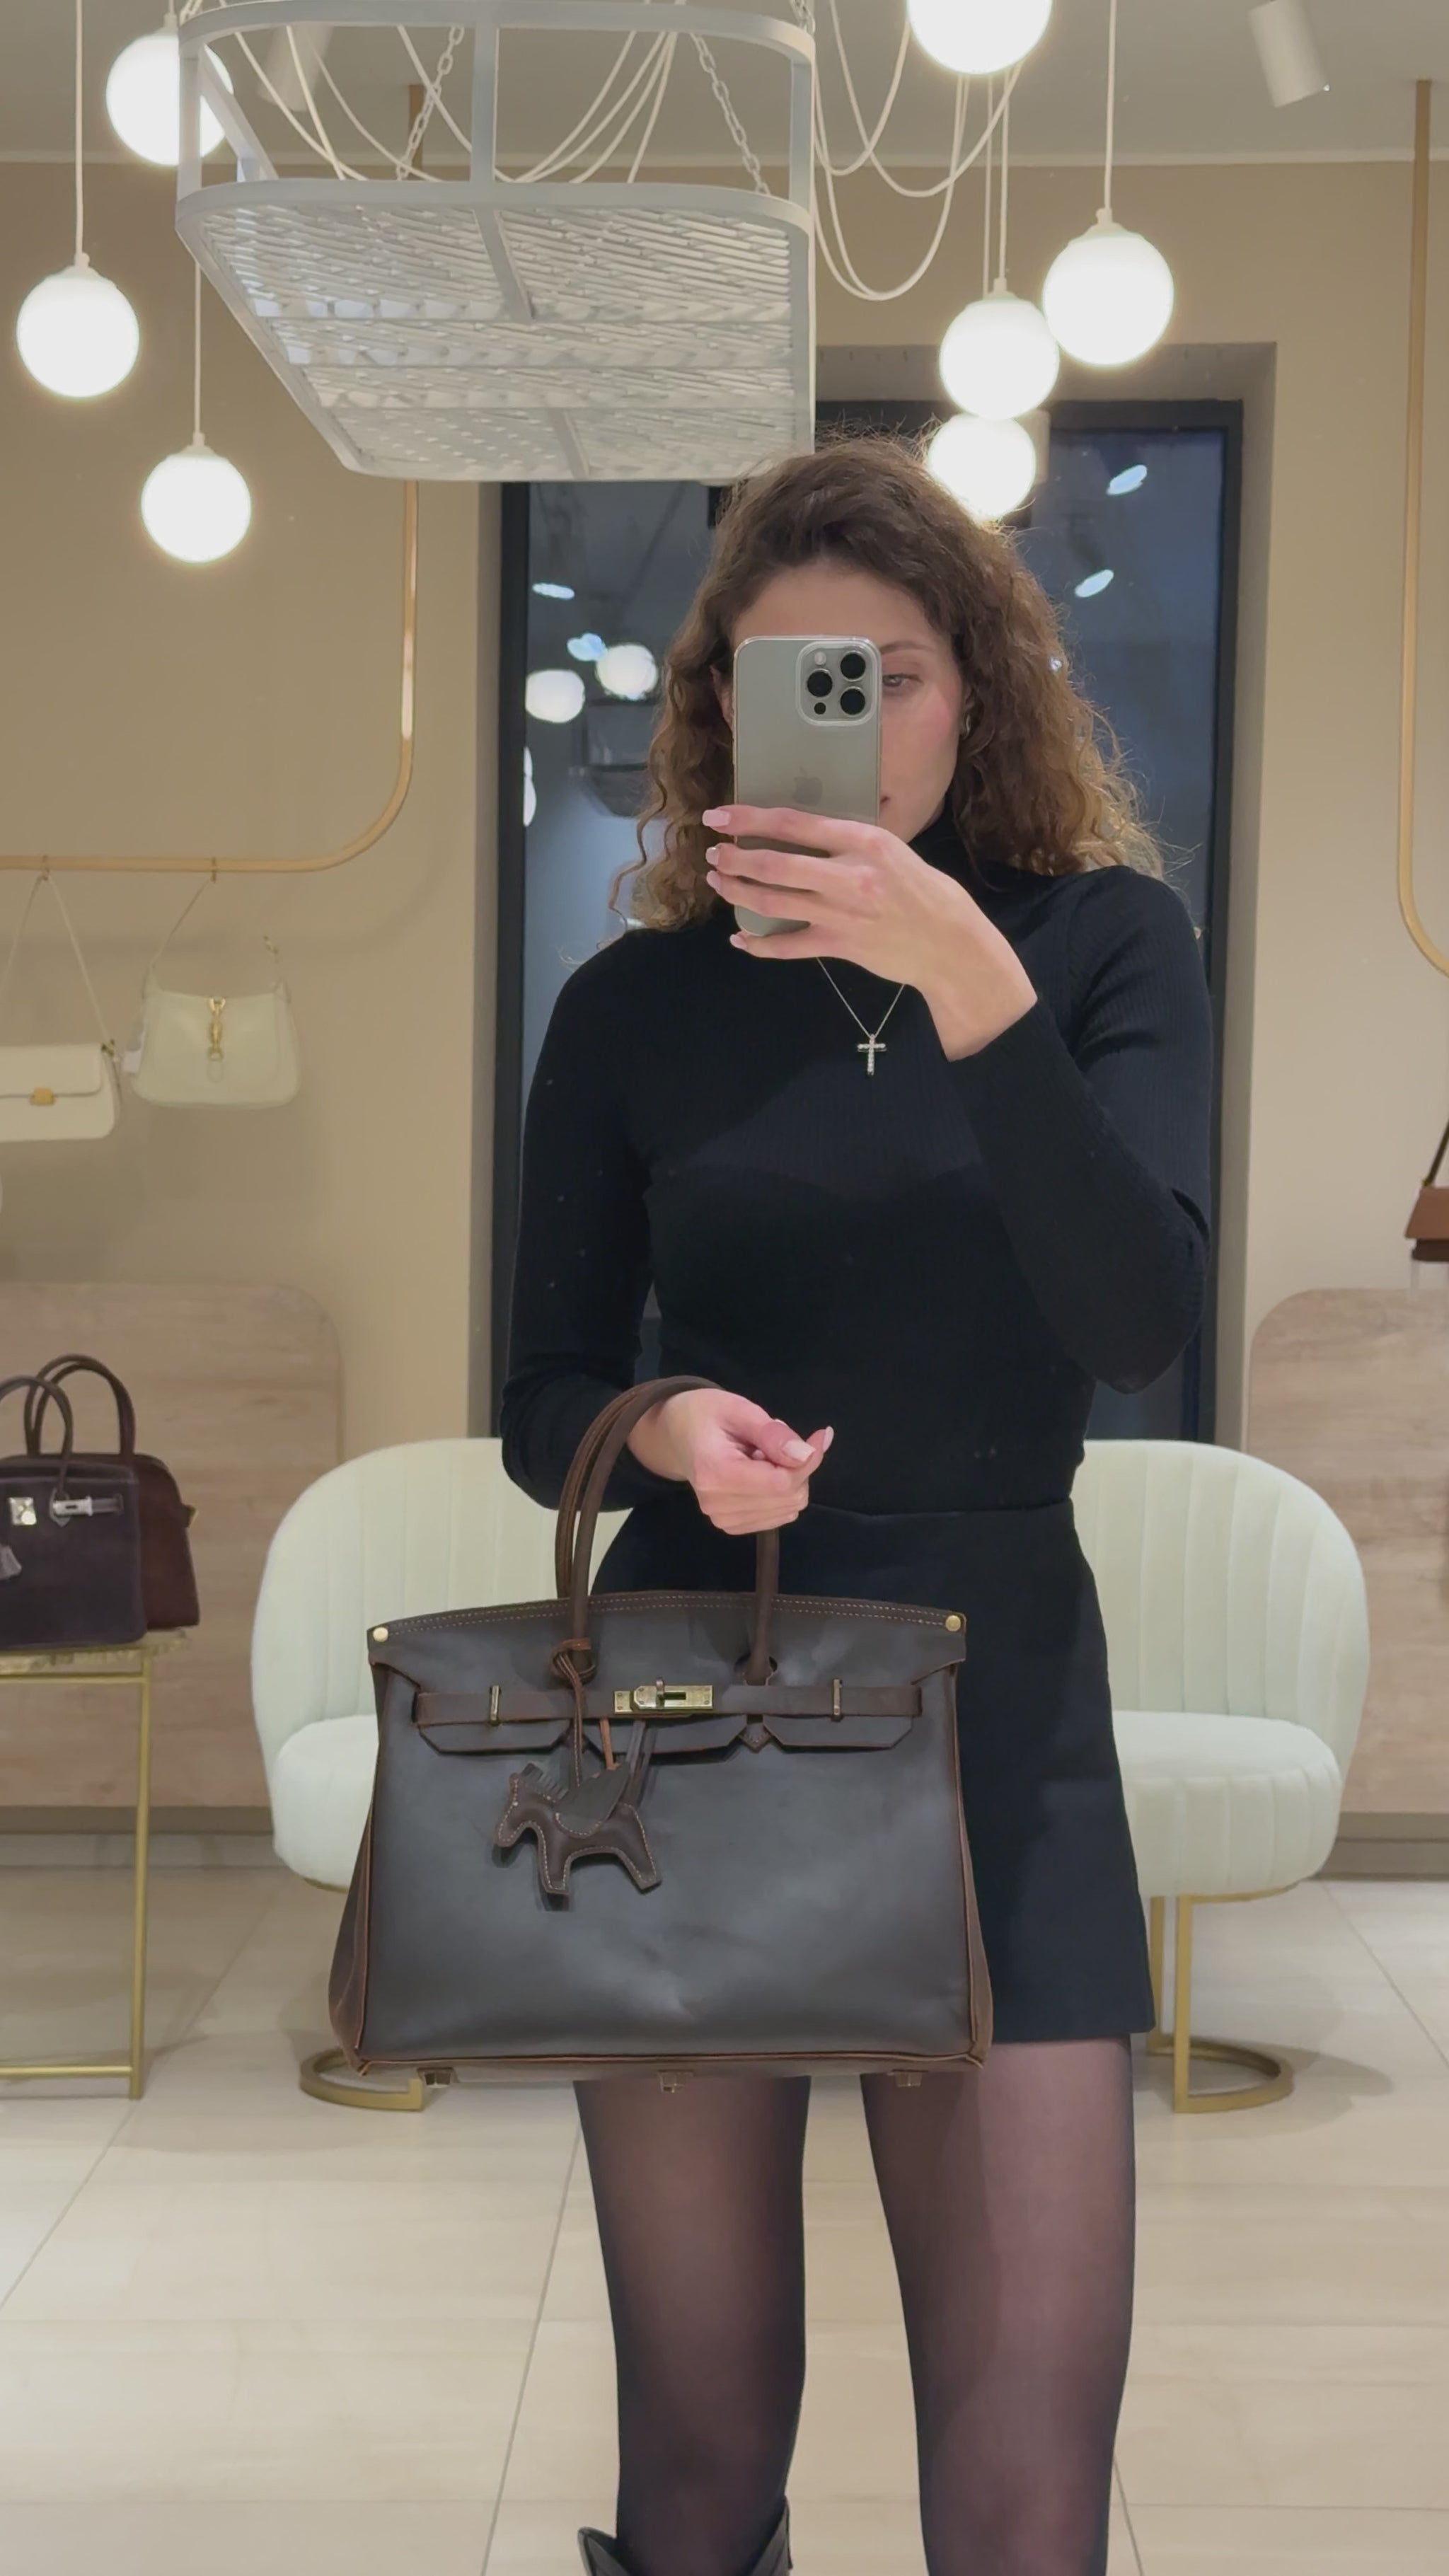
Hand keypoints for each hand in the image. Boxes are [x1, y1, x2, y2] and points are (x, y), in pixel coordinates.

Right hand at [628, 1388, 833, 1536]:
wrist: (677, 1434)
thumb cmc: (706, 1415)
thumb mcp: (739, 1410)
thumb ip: (772, 1434)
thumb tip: (806, 1455)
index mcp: (715, 1474)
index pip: (781, 1482)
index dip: (808, 1461)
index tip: (820, 1436)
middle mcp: (717, 1505)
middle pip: (788, 1497)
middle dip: (796, 1467)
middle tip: (774, 1442)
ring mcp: (722, 1520)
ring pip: (788, 1508)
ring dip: (788, 1480)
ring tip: (761, 1457)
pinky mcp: (730, 1526)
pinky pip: (778, 1515)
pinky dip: (779, 1493)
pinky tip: (759, 1474)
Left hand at [701, 802, 1036, 1059]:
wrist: (951, 944)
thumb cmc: (925, 893)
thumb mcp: (893, 851)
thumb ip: (851, 842)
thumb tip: (807, 831)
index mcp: (864, 842)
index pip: (795, 824)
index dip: (750, 820)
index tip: (720, 817)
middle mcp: (849, 876)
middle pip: (775, 865)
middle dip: (735, 859)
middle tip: (713, 854)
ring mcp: (842, 913)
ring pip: (774, 901)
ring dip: (739, 892)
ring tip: (718, 882)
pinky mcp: (840, 945)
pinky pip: (788, 945)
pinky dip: (760, 944)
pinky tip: (740, 939)